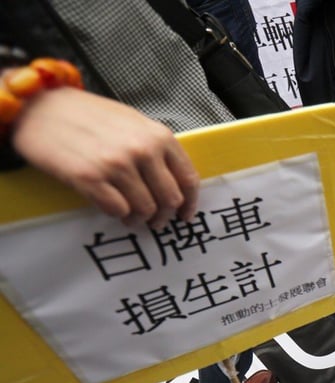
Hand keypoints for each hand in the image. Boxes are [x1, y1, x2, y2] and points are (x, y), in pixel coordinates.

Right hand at [10, 87, 198, 228]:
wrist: (42, 107)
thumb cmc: (89, 115)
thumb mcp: (133, 123)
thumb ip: (157, 149)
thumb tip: (176, 183)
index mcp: (159, 136)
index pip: (188, 180)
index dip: (190, 204)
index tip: (185, 217)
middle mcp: (142, 151)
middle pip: (170, 200)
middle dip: (164, 217)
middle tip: (154, 222)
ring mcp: (117, 165)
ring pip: (145, 209)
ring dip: (139, 219)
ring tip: (130, 217)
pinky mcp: (90, 178)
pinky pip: (118, 210)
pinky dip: (118, 215)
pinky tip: (112, 209)